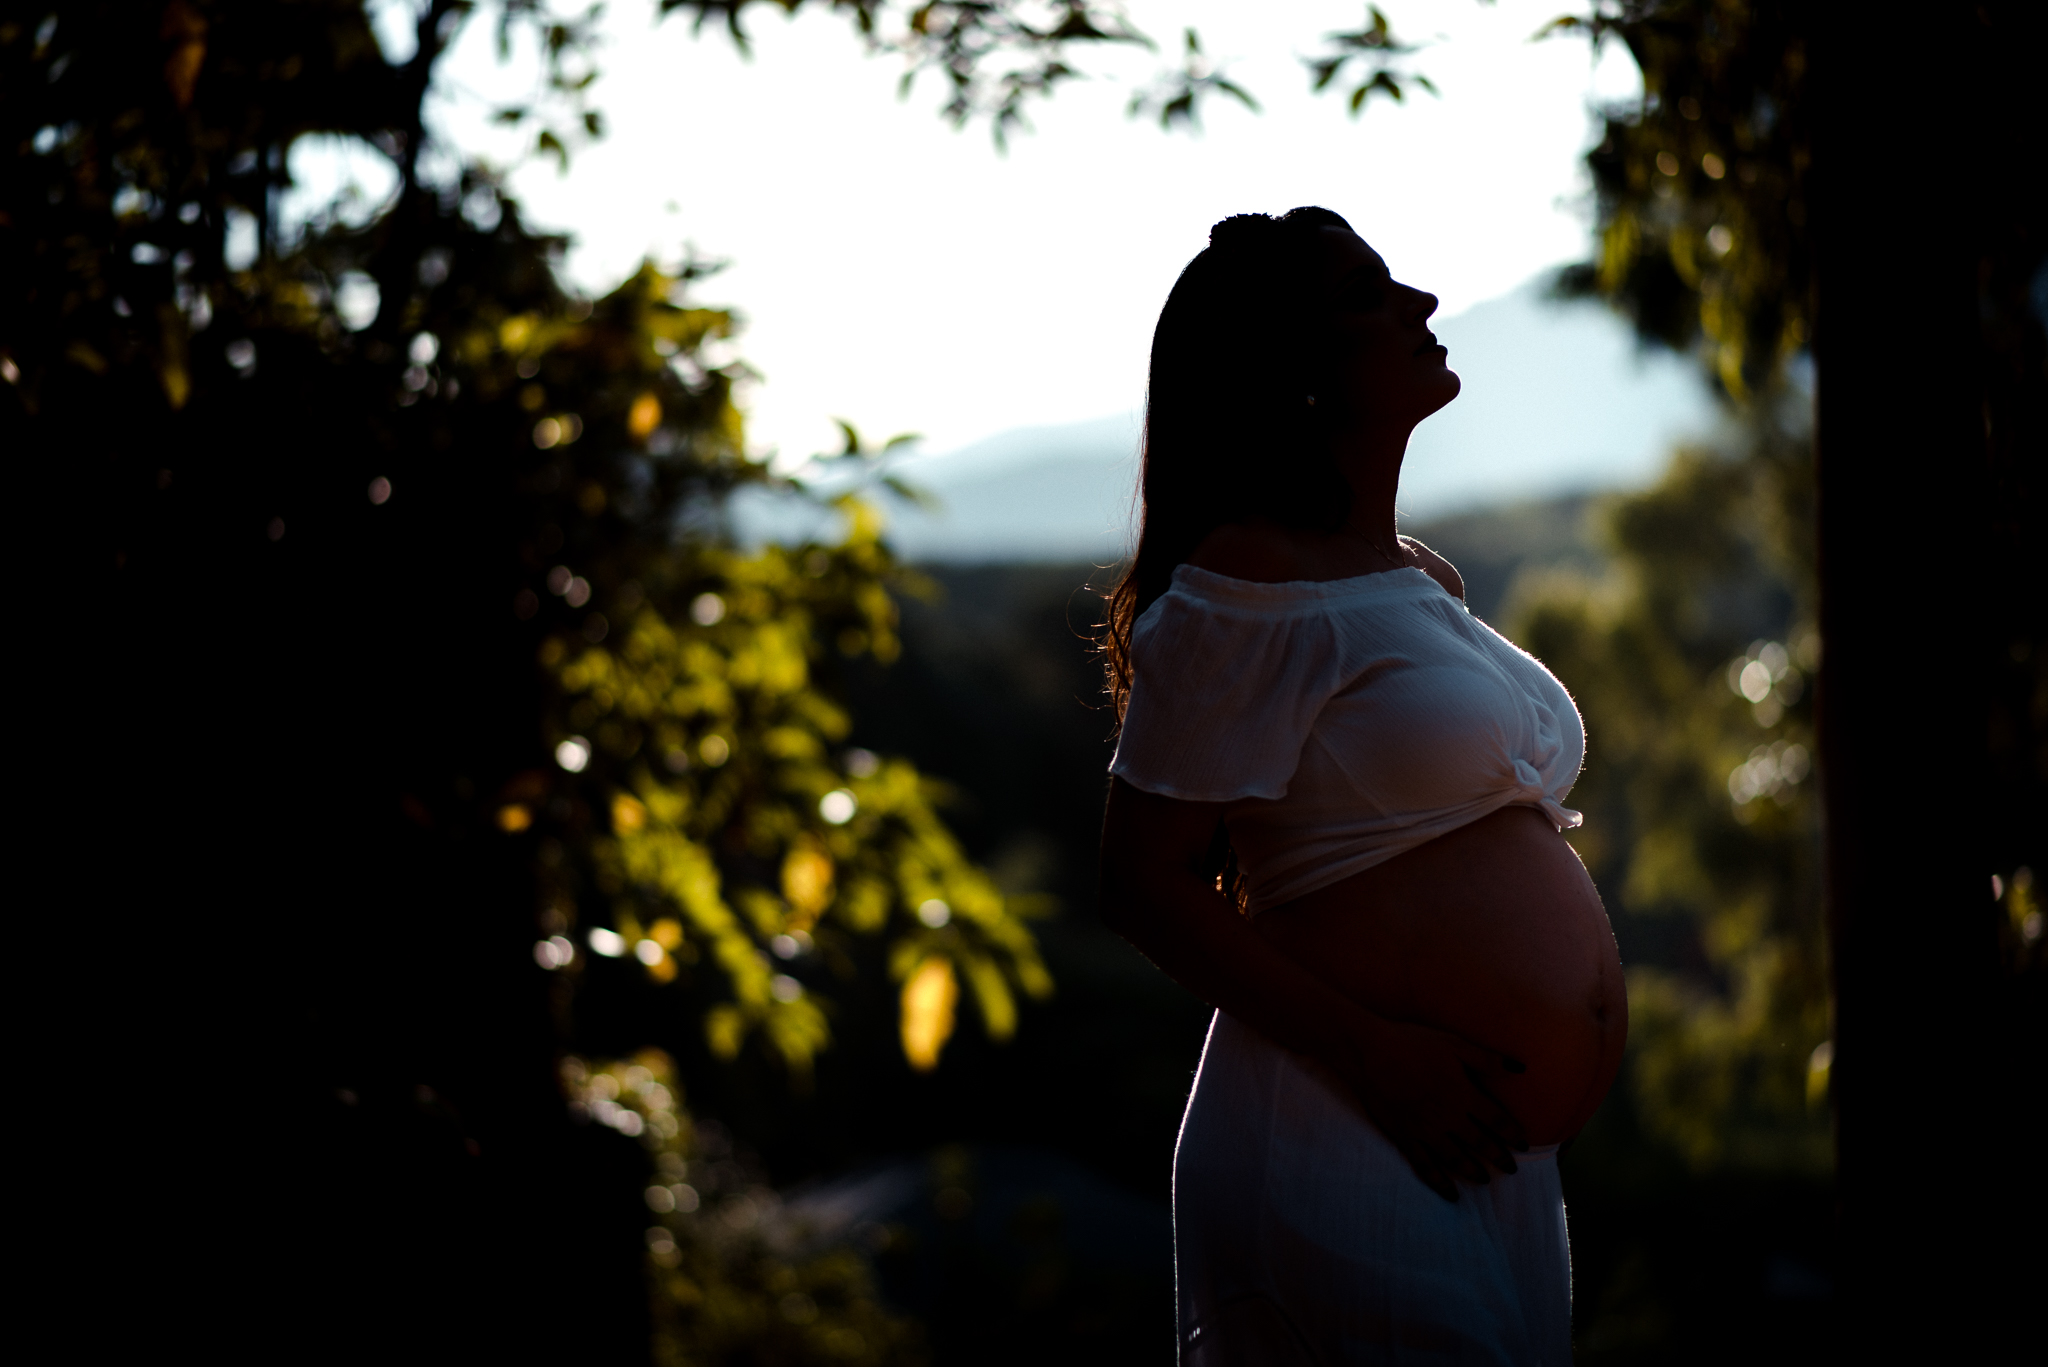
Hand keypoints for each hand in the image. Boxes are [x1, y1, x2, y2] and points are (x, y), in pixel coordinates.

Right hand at [1326, 1012, 1528, 1201]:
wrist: (1370, 1052)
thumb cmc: (1414, 1043)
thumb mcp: (1455, 1044)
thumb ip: (1487, 1059)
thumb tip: (1519, 1069)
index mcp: (1464, 1093)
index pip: (1497, 1120)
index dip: (1513, 1134)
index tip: (1523, 1144)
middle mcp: (1449, 1116)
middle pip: (1481, 1143)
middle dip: (1499, 1157)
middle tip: (1511, 1169)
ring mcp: (1426, 1130)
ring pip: (1456, 1158)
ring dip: (1473, 1171)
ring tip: (1484, 1179)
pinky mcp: (1405, 1137)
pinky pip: (1425, 1166)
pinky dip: (1439, 1182)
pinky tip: (1450, 1193)